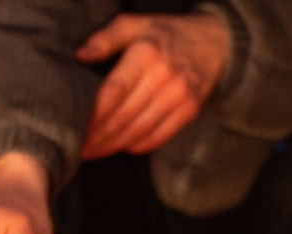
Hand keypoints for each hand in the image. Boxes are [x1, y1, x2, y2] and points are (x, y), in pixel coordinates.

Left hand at [76, 11, 229, 159]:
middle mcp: (163, 76)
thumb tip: (80, 55)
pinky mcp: (189, 110)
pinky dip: (138, 145)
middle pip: (123, 115)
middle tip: (79, 148)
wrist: (216, 43)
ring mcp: (179, 96)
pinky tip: (122, 147)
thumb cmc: (169, 33)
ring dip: (114, 145)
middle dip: (99, 136)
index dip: (93, 114)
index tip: (76, 127)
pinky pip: (159, 136)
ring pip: (139, 130)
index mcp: (146, 53)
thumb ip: (107, 38)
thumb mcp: (137, 23)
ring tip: (96, 152)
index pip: (113, 91)